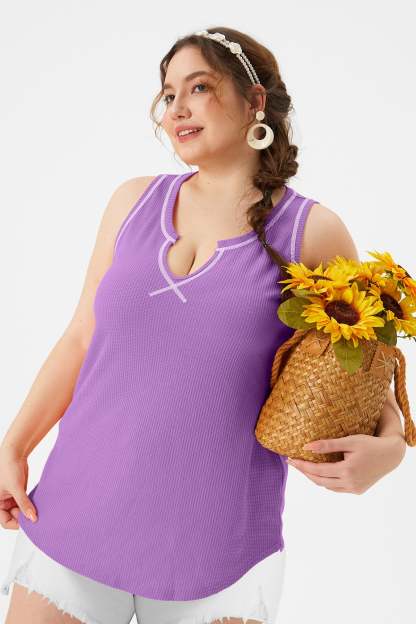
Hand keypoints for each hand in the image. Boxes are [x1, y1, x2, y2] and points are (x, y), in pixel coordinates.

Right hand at [0, 446, 37, 528]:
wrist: (15, 453)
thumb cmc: (8, 468)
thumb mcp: (16, 488)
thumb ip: (24, 504)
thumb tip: (32, 518)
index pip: (5, 522)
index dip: (17, 524)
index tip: (29, 524)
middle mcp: (2, 502)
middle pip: (14, 517)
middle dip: (24, 518)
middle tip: (37, 518)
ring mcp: (11, 498)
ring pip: (20, 511)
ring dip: (28, 511)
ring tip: (38, 511)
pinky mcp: (19, 493)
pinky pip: (25, 503)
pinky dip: (31, 505)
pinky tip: (38, 505)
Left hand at [286, 433, 405, 493]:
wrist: (391, 455)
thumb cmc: (370, 444)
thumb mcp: (349, 441)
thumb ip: (328, 445)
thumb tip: (307, 447)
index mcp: (347, 470)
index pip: (317, 470)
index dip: (302, 466)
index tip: (290, 459)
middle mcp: (350, 483)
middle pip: (319, 480)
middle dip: (305, 472)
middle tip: (294, 463)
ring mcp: (354, 489)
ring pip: (328, 486)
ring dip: (315, 478)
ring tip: (305, 467)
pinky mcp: (358, 491)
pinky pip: (337, 488)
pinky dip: (327, 482)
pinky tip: (322, 473)